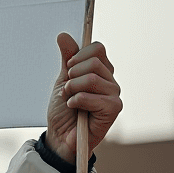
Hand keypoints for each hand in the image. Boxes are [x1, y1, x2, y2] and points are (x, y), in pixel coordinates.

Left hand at [45, 33, 121, 163]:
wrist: (59, 137)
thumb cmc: (63, 111)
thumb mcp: (61, 81)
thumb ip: (66, 59)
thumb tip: (63, 35)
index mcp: (100, 71)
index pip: (97, 48)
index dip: (77, 56)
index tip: (67, 70)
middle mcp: (110, 81)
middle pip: (93, 62)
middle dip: (72, 76)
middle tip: (67, 90)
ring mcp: (114, 95)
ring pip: (92, 78)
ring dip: (72, 89)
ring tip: (69, 100)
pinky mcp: (114, 109)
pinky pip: (93, 96)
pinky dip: (76, 101)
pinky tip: (75, 109)